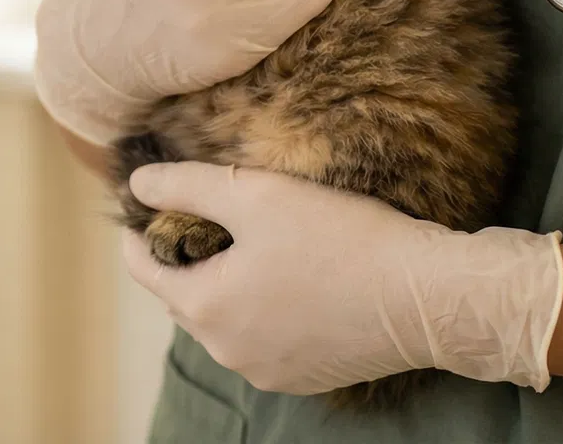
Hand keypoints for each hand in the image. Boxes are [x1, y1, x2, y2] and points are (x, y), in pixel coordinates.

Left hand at [124, 162, 562, 394]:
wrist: (425, 296)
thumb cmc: (339, 239)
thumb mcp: (254, 194)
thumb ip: (186, 186)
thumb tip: (137, 185)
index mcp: (204, 307)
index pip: (145, 269)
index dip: (139, 235)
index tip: (142, 210)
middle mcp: (226, 351)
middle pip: (186, 296)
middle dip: (188, 258)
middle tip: (205, 218)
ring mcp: (266, 370)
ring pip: (226, 319)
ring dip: (228, 286)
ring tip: (252, 246)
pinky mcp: (305, 378)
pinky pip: (265, 339)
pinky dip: (264, 311)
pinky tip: (291, 280)